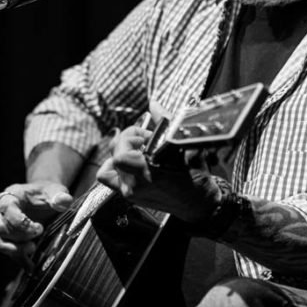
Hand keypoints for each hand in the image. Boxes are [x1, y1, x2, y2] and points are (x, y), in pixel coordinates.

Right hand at [0, 181, 73, 266]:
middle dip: (19, 237)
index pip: (7, 209)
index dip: (22, 222)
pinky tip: (31, 266)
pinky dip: (17, 259)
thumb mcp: (55, 190)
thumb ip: (59, 195)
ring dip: (13, 250)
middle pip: (0, 228)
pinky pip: (4, 251)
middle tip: (37, 238)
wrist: (42, 198)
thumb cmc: (46, 193)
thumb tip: (63, 201)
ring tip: (32, 251)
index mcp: (10, 196)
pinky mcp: (4, 238)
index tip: (39, 228)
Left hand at [96, 107, 223, 224]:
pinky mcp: (129, 196)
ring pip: (110, 163)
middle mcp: (135, 184)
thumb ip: (164, 121)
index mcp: (147, 171)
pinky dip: (113, 166)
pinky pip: (108, 178)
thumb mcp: (181, 145)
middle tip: (147, 141)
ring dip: (123, 152)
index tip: (149, 135)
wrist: (198, 202)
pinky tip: (128, 162)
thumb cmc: (194, 175)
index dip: (134, 134)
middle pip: (116, 151)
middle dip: (130, 140)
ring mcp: (130, 192)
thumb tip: (154, 104)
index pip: (122, 144)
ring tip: (138, 152)